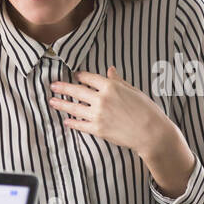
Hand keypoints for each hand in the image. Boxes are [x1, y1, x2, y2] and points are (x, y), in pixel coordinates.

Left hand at [49, 66, 171, 156]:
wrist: (151, 132)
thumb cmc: (146, 110)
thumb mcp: (133, 91)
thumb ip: (118, 81)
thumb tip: (110, 70)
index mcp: (111, 86)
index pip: (89, 78)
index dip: (80, 76)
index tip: (75, 76)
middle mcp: (101, 99)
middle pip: (77, 90)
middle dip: (63, 88)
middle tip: (53, 86)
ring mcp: (98, 115)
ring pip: (74, 107)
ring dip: (61, 104)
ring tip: (52, 101)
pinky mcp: (98, 129)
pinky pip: (81, 125)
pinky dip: (72, 123)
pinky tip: (66, 121)